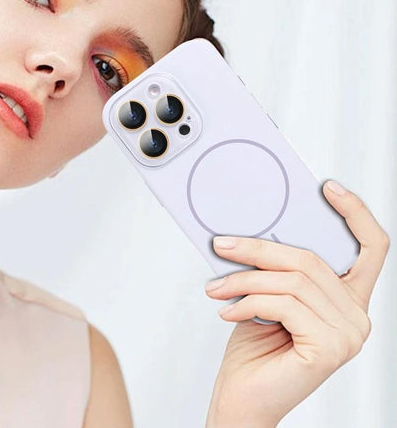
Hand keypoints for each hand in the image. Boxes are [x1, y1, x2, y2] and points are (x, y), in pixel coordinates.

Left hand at [204, 180, 389, 426]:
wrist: (244, 398)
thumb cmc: (255, 348)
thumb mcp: (268, 297)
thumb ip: (275, 269)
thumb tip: (250, 231)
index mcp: (346, 299)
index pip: (371, 249)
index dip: (355, 214)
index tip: (328, 189)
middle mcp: (356, 315)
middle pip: (310, 260)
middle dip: (257, 248)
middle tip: (222, 246)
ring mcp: (348, 334)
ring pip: (291, 280)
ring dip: (244, 279)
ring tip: (216, 288)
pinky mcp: (330, 347)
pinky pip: (283, 304)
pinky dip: (248, 302)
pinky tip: (228, 312)